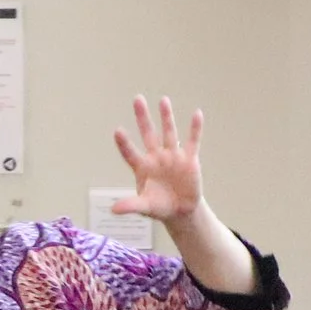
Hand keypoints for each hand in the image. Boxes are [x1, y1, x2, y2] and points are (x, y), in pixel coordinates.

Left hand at [111, 95, 204, 224]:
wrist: (181, 211)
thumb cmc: (159, 206)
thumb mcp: (144, 207)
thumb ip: (131, 205)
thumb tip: (113, 209)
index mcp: (142, 167)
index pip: (130, 153)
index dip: (124, 143)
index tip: (118, 131)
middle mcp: (156, 157)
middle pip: (148, 134)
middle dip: (143, 117)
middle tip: (137, 99)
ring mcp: (173, 156)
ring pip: (169, 132)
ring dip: (166, 117)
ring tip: (163, 100)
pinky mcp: (189, 159)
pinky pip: (193, 141)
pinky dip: (195, 129)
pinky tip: (197, 114)